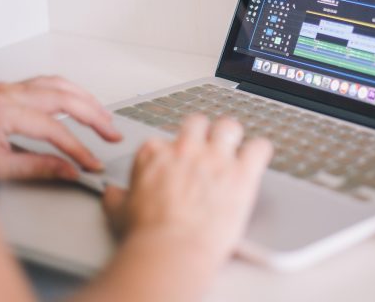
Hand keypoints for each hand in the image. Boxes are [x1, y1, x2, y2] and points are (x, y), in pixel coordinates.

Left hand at [0, 76, 121, 180]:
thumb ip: (37, 168)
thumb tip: (70, 170)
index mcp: (2, 111)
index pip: (54, 130)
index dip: (78, 148)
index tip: (91, 163)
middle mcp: (7, 93)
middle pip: (64, 99)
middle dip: (94, 118)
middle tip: (112, 134)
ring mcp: (9, 87)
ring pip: (60, 85)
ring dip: (86, 100)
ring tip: (104, 117)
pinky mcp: (10, 88)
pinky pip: (48, 82)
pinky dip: (70, 91)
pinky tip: (82, 101)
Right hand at [102, 114, 271, 270]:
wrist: (172, 251)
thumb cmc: (147, 235)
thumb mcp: (120, 213)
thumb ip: (117, 197)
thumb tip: (113, 193)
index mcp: (155, 154)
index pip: (164, 139)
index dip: (172, 152)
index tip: (177, 163)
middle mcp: (186, 149)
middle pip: (198, 123)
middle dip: (204, 133)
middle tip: (208, 148)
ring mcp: (216, 158)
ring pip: (229, 126)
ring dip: (232, 136)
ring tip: (234, 147)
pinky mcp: (242, 172)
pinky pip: (260, 147)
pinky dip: (260, 151)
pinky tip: (257, 158)